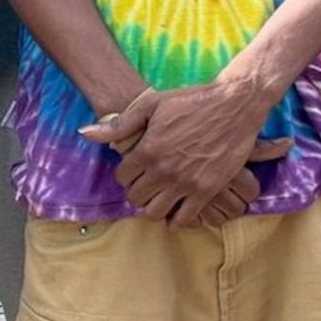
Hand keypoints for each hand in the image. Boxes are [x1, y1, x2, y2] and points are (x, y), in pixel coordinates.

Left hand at [81, 81, 290, 225]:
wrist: (234, 105)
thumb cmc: (192, 101)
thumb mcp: (151, 105)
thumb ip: (119, 124)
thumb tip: (86, 133)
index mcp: (148, 149)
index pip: (122, 177)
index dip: (126, 173)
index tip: (135, 168)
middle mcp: (164, 170)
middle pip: (136, 197)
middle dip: (137, 191)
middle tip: (146, 183)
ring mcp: (186, 182)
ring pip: (155, 212)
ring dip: (154, 206)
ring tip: (160, 196)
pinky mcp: (207, 190)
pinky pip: (185, 219)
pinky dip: (177, 219)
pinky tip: (177, 208)